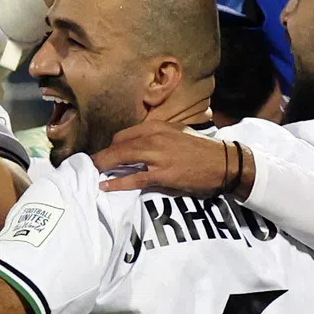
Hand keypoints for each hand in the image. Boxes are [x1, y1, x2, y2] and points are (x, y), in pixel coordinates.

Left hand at [92, 123, 241, 194]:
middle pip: (118, 145)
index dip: (111, 146)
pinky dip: (117, 183)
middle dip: (101, 156)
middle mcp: (155, 138)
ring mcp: (158, 156)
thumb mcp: (177, 135)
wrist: (223, 162)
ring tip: (92, 173)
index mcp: (157, 127)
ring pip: (122, 158)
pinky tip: (105, 186)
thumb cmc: (201, 150)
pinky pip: (134, 178)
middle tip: (89, 165)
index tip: (105, 156)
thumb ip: (157, 139)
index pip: (124, 135)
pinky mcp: (163, 174)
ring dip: (104, 166)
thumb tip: (138, 148)